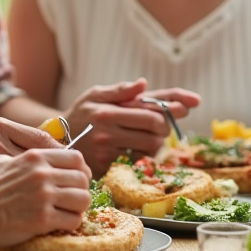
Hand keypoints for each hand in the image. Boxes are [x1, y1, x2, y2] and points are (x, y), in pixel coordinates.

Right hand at [0, 147, 92, 246]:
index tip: (79, 177)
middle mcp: (42, 174)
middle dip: (82, 188)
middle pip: (82, 177)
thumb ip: (20, 156)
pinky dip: (72, 222)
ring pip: (83, 199)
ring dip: (80, 206)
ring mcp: (44, 196)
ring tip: (72, 210)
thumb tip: (36, 157)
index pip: (74, 157)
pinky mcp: (43, 219)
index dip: (81, 168)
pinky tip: (64, 222)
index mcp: (34, 157)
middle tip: (76, 196)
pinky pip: (73, 220)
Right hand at [63, 78, 201, 171]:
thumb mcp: (94, 95)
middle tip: (161, 124)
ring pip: (151, 145)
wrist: (56, 143)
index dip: (175, 103)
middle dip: (165, 125)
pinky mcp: (108, 166)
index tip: (194, 102)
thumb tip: (143, 84)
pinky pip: (139, 160)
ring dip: (157, 140)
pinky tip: (134, 147)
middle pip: (156, 127)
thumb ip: (120, 90)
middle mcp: (109, 130)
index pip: (151, 107)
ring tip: (145, 135)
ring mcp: (109, 150)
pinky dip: (143, 153)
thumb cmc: (81, 115)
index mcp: (108, 110)